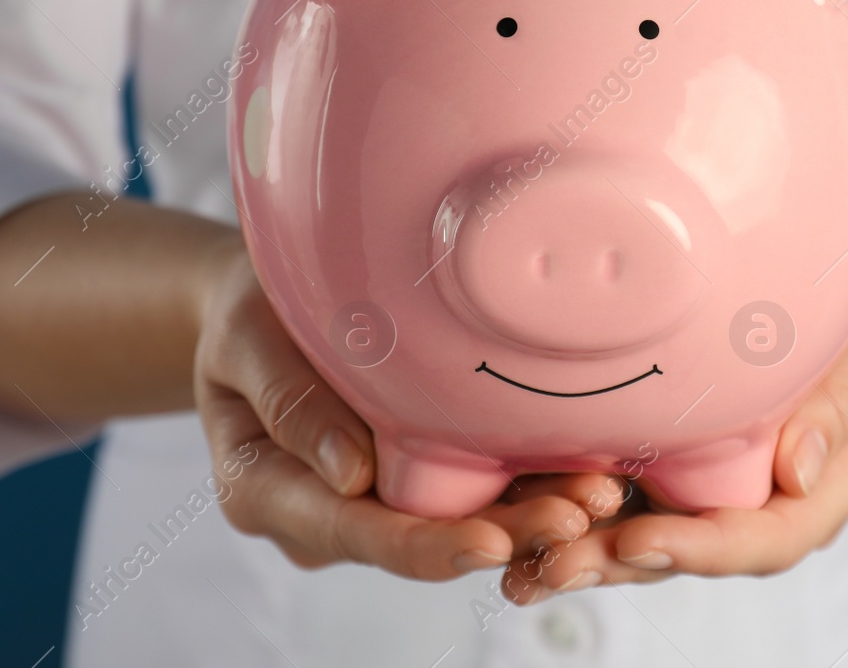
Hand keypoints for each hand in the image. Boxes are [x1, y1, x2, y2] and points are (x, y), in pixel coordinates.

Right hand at [193, 244, 622, 581]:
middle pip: (420, 540)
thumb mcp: (245, 335)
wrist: (257, 302)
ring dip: (532, 514)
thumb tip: (351, 474)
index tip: (489, 541)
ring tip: (602, 495)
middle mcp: (326, 511)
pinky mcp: (415, 473)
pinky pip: (473, 488)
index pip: (353, 533)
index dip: (424, 545)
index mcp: (266, 493)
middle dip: (505, 534)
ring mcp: (374, 498)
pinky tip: (587, 469)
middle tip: (579, 516)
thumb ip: (288, 399)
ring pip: (459, 520)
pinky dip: (529, 482)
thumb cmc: (244, 310)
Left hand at [499, 246, 847, 598]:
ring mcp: (727, 481)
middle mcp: (773, 496)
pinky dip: (580, 507)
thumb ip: (843, 401)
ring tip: (520, 566)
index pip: (769, 535)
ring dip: (589, 551)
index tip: (641, 542)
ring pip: (656, 531)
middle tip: (551, 570)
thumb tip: (799, 471)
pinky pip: (634, 491)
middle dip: (623, 565)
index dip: (703, 547)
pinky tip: (519, 516)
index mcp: (833, 482)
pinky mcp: (685, 455)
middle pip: (698, 550)